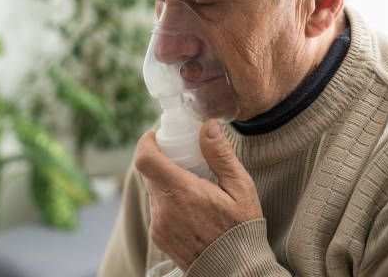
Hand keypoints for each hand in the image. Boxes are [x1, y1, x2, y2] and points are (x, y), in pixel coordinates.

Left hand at [135, 119, 262, 270]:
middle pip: (149, 173)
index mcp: (183, 192)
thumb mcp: (240, 188)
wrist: (236, 271)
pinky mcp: (159, 237)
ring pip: (153, 191)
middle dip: (162, 160)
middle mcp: (164, 209)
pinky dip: (168, 200)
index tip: (156, 135)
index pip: (145, 160)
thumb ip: (220, 155)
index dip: (145, 142)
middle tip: (184, 157)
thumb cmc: (241, 229)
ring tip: (193, 184)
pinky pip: (157, 209)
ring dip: (166, 181)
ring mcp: (159, 225)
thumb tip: (207, 126)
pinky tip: (190, 205)